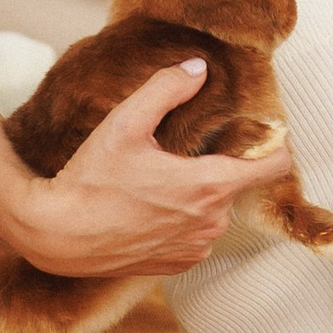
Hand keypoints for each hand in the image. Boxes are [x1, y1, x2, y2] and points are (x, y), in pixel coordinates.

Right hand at [9, 63, 294, 276]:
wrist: (59, 235)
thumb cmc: (92, 178)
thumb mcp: (125, 121)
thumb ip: (167, 88)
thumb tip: (199, 68)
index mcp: (208, 186)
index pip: (273, 166)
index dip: (273, 144)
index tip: (262, 130)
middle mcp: (210, 223)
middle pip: (235, 183)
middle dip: (216, 165)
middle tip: (178, 150)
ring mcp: (194, 248)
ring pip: (214, 209)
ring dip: (197, 194)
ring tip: (157, 179)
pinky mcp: (177, 264)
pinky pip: (195, 234)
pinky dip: (182, 218)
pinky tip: (149, 206)